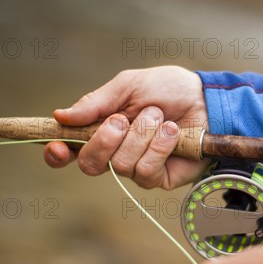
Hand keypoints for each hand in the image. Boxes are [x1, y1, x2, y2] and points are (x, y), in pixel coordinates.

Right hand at [43, 66, 208, 188]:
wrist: (205, 99)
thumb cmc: (168, 89)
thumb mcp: (129, 86)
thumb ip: (97, 102)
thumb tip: (60, 116)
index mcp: (102, 128)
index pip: (70, 150)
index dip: (57, 153)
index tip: (57, 146)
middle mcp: (116, 152)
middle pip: (90, 164)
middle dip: (105, 141)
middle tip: (123, 120)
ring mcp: (137, 167)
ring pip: (121, 165)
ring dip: (142, 135)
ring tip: (159, 117)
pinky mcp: (159, 178)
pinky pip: (146, 171)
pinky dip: (159, 146)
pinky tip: (172, 132)